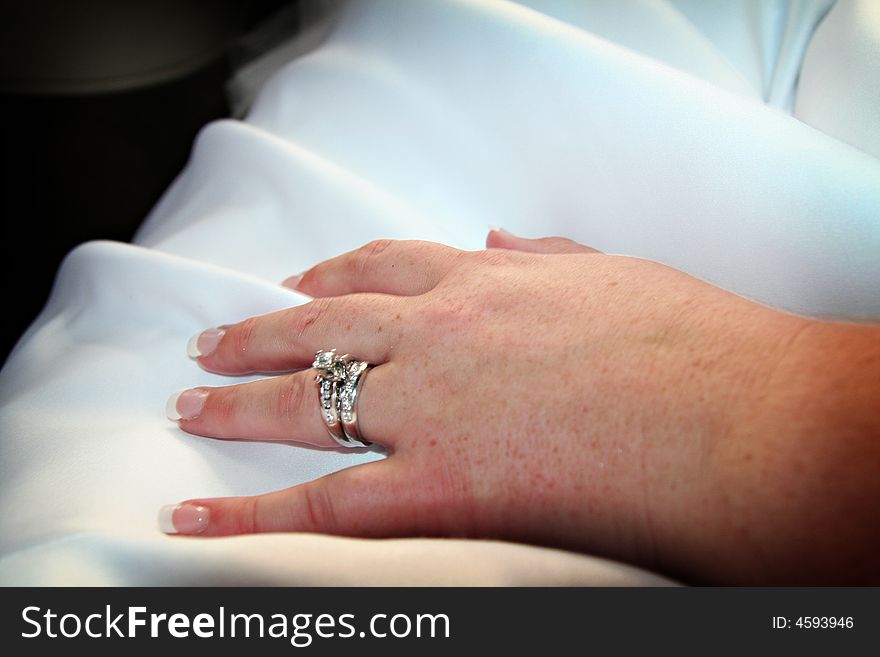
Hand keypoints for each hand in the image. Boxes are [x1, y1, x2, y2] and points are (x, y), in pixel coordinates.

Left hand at [163, 229, 879, 583]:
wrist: (740, 418)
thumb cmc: (696, 345)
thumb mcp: (613, 276)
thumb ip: (544, 256)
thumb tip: (498, 239)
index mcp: (488, 281)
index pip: (382, 265)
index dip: (330, 273)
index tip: (295, 283)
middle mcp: (442, 334)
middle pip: (322, 325)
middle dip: (257, 332)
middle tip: (211, 340)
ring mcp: (433, 407)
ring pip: (305, 400)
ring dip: (237, 400)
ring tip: (191, 401)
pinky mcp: (441, 485)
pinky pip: (324, 502)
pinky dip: (251, 509)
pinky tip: (199, 510)